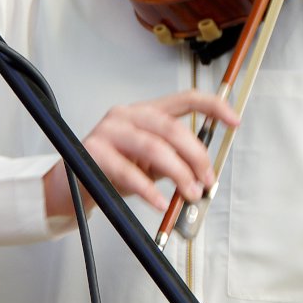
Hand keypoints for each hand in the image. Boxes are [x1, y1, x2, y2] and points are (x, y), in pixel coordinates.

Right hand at [42, 90, 239, 217]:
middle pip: (172, 128)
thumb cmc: (111, 173)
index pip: (185, 99)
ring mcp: (108, 131)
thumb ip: (174, 160)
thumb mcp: (148, 164)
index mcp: (145, 112)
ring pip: (154, 147)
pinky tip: (160, 203)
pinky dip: (149, 190)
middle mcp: (127, 115)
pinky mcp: (92, 152)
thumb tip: (204, 173)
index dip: (213, 106)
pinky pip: (128, 172)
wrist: (67, 189)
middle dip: (196, 156)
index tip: (235, 120)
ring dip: (178, 173)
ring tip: (190, 194)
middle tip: (207, 180)